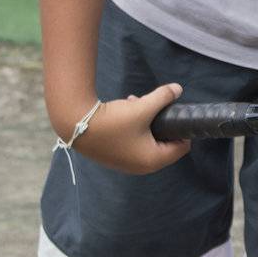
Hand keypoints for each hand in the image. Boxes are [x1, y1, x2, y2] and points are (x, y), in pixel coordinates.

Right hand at [64, 84, 191, 174]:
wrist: (75, 125)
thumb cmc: (114, 120)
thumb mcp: (143, 107)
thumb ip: (163, 97)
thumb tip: (178, 89)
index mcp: (153, 160)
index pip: (181, 148)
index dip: (182, 130)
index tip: (175, 113)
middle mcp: (142, 167)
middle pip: (165, 145)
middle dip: (162, 123)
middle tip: (155, 108)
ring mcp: (127, 164)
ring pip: (148, 141)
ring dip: (147, 122)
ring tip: (137, 103)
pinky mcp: (116, 158)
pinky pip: (135, 143)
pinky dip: (135, 128)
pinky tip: (126, 110)